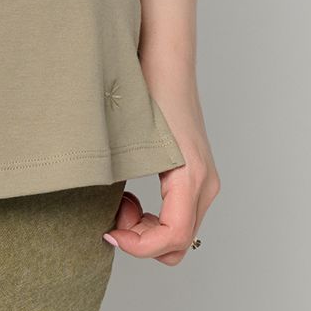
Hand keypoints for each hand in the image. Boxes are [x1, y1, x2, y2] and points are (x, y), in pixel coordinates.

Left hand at [106, 72, 218, 266]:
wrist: (165, 63)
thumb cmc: (146, 96)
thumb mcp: (128, 148)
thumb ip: (120, 192)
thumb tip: (105, 227)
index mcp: (191, 177)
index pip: (172, 239)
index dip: (137, 248)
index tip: (109, 232)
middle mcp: (205, 184)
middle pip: (176, 245)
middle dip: (141, 240)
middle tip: (114, 213)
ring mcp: (204, 182)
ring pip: (177, 236)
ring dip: (145, 231)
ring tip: (120, 202)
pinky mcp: (195, 178)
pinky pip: (176, 218)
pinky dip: (151, 219)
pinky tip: (130, 196)